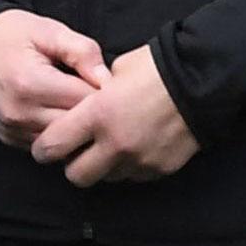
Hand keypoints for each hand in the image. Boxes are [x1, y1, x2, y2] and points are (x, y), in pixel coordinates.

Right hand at [0, 9, 109, 149]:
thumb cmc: (9, 33)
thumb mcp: (48, 30)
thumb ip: (82, 51)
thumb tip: (108, 80)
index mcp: (31, 84)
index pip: (87, 103)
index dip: (105, 94)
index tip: (108, 83)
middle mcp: (20, 114)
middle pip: (78, 129)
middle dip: (94, 115)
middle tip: (100, 95)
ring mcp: (12, 131)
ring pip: (63, 144)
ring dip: (76, 129)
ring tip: (80, 105)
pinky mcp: (8, 139)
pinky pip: (45, 146)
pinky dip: (58, 134)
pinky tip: (60, 114)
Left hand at [30, 44, 198, 186]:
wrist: (202, 81)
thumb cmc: (155, 67)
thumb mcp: (115, 70)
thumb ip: (94, 91)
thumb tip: (85, 101)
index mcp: (98, 115)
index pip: (54, 146)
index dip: (43, 149)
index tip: (43, 147)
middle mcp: (115, 144)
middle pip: (76, 176)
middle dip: (72, 165)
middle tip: (77, 151)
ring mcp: (139, 161)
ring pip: (106, 178)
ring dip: (103, 166)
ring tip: (111, 145)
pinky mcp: (159, 170)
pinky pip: (134, 176)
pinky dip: (129, 166)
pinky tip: (136, 145)